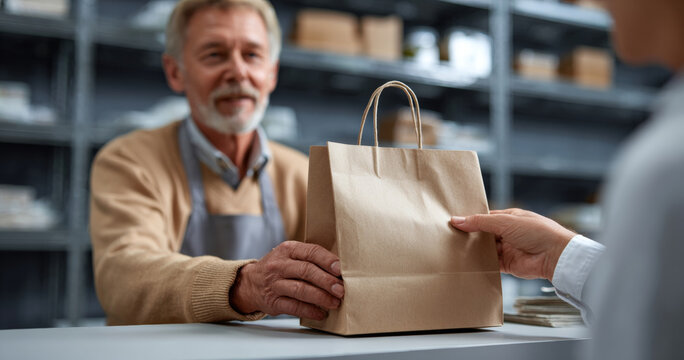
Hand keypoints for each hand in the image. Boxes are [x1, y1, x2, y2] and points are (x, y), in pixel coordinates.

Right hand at [229, 241, 343, 320]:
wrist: (250, 282)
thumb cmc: (279, 268)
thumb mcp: (290, 255)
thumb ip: (310, 259)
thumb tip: (339, 270)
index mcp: (288, 249)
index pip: (311, 252)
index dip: (327, 260)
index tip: (340, 269)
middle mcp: (279, 265)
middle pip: (307, 271)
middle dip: (327, 281)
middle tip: (341, 289)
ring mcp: (275, 284)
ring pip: (301, 290)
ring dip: (321, 297)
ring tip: (335, 302)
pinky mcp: (273, 301)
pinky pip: (294, 307)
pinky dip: (310, 311)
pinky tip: (321, 313)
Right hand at [450, 208, 574, 280]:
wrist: (555, 255)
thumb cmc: (537, 232)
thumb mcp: (505, 221)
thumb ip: (480, 222)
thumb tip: (457, 220)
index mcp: (508, 218)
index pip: (484, 218)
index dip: (470, 220)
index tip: (453, 223)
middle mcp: (507, 233)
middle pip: (483, 235)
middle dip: (470, 236)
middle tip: (450, 237)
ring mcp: (507, 249)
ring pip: (485, 250)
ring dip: (474, 251)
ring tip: (454, 250)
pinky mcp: (508, 265)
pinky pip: (490, 264)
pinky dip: (480, 264)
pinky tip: (468, 263)